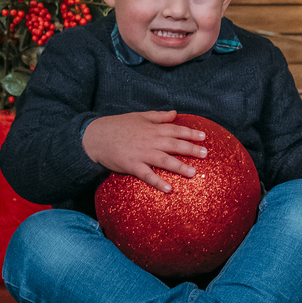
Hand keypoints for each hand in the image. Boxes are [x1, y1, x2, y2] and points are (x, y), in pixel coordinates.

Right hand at [82, 110, 207, 191]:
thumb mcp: (140, 116)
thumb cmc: (118, 126)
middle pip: (174, 145)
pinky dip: (158, 182)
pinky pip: (147, 175)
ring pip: (164, 160)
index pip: (176, 130)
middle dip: (191, 149)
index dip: (191, 133)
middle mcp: (150, 141)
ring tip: (193, 173)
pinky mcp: (132, 165)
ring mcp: (142, 154)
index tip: (204, 137)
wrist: (95, 136)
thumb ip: (159, 116)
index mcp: (153, 129)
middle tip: (205, 154)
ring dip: (180, 167)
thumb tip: (175, 113)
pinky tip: (169, 189)